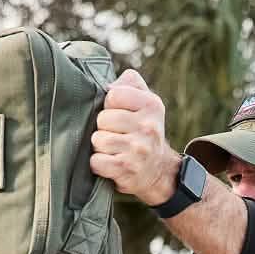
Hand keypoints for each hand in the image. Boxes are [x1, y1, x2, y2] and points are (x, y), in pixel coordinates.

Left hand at [90, 69, 178, 205]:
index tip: (118, 114)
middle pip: (102, 119)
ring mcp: (138, 149)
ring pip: (98, 140)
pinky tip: (110, 163)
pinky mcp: (127, 169)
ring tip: (113, 149)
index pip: (113, 95)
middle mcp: (148, 126)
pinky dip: (98, 164)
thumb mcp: (145, 101)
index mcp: (151, 105)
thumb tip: (108, 86)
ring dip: (100, 146)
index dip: (109, 105)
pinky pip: (96, 161)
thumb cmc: (143, 129)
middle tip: (115, 134)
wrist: (157, 170)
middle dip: (103, 128)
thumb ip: (129, 83)